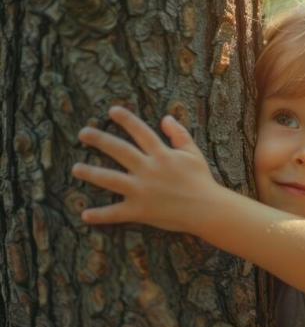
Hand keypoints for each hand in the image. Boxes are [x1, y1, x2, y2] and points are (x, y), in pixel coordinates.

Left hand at [72, 106, 218, 233]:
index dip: (126, 119)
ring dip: (91, 173)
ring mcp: (142, 190)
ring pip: (110, 179)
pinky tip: (85, 215)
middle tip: (83, 133)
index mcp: (162, 154)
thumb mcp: (193, 154)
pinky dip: (100, 215)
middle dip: (99, 139)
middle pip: (118, 150)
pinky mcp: (140, 210)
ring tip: (76, 168)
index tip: (112, 110)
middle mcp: (148, 169)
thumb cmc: (202, 181)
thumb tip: (166, 118)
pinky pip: (116, 213)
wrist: (208, 209)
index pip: (140, 131)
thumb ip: (179, 135)